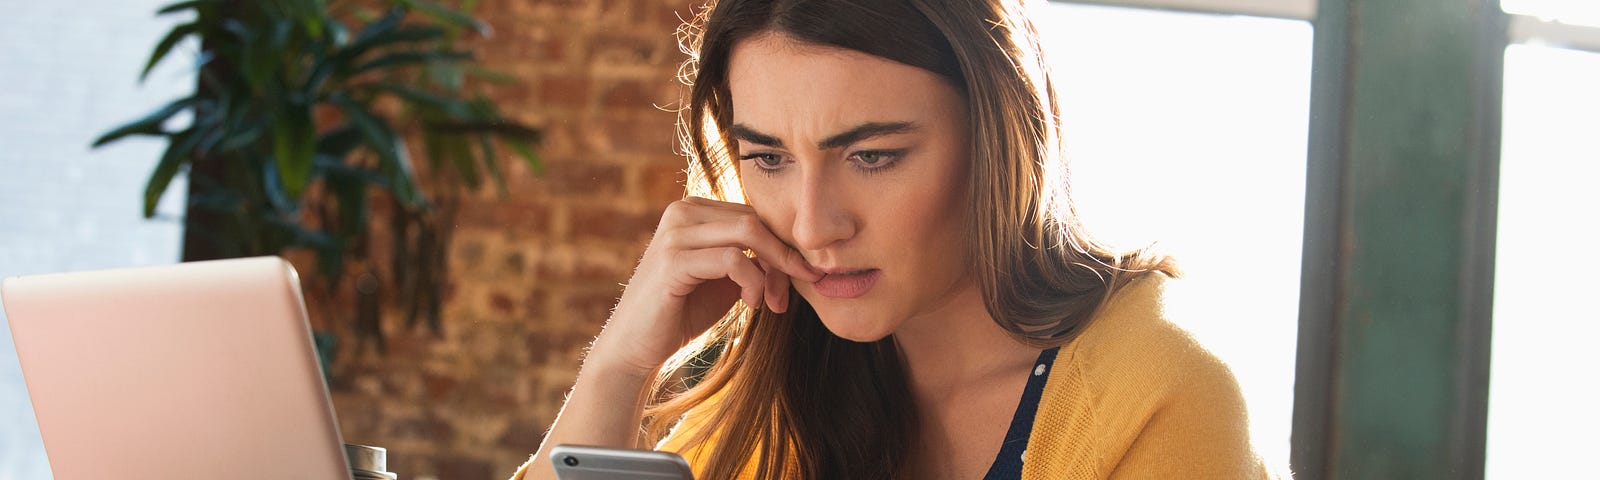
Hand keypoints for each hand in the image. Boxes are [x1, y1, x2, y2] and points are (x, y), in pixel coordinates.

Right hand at [588, 197, 821, 375]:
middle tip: (792, 292)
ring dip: (772, 270)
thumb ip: (753, 258)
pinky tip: (752, 305)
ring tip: (771, 302)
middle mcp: (682, 211)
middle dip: (783, 256)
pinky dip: (752, 282)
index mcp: (694, 209)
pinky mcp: (673, 260)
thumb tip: (795, 252)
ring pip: (749, 233)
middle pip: (756, 220)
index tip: (799, 278)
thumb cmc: (682, 312)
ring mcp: (675, 232)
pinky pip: (732, 259)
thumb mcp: (726, 279)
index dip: (782, 245)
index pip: (754, 214)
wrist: (636, 346)